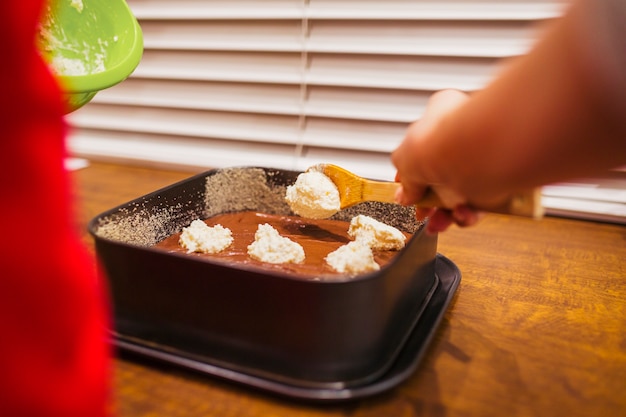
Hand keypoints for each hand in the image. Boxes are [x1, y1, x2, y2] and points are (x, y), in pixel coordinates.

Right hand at [392, 89, 481, 232]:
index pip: (422, 146)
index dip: (410, 171)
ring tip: (438, 223)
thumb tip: (404, 194)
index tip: (404, 189)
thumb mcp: (403, 159)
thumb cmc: (440, 143)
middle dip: (427, 201)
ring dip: (445, 214)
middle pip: (439, 176)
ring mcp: (480, 159)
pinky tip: (460, 213)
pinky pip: (478, 204)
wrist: (477, 154)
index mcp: (439, 116)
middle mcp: (462, 136)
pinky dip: (466, 214)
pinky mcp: (497, 181)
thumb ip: (404, 180)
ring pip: (458, 194)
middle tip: (421, 211)